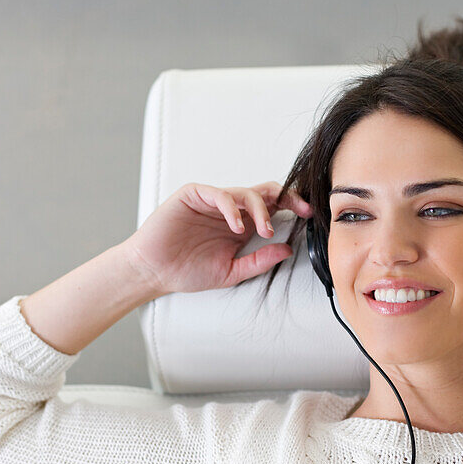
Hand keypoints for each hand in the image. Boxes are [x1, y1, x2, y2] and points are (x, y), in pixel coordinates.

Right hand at [124, 181, 313, 296]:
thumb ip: (259, 261)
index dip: (292, 206)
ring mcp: (212, 201)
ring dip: (260, 209)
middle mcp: (229, 209)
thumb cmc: (187, 271)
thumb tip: (287, 249)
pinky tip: (236, 226)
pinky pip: (219, 194)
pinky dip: (231, 208)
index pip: (272, 206)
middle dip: (286, 197)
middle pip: (265, 191)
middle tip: (300, 210)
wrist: (153, 271)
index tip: (309, 215)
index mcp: (241, 224)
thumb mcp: (231, 272)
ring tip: (263, 230)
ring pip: (245, 191)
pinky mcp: (194, 195)